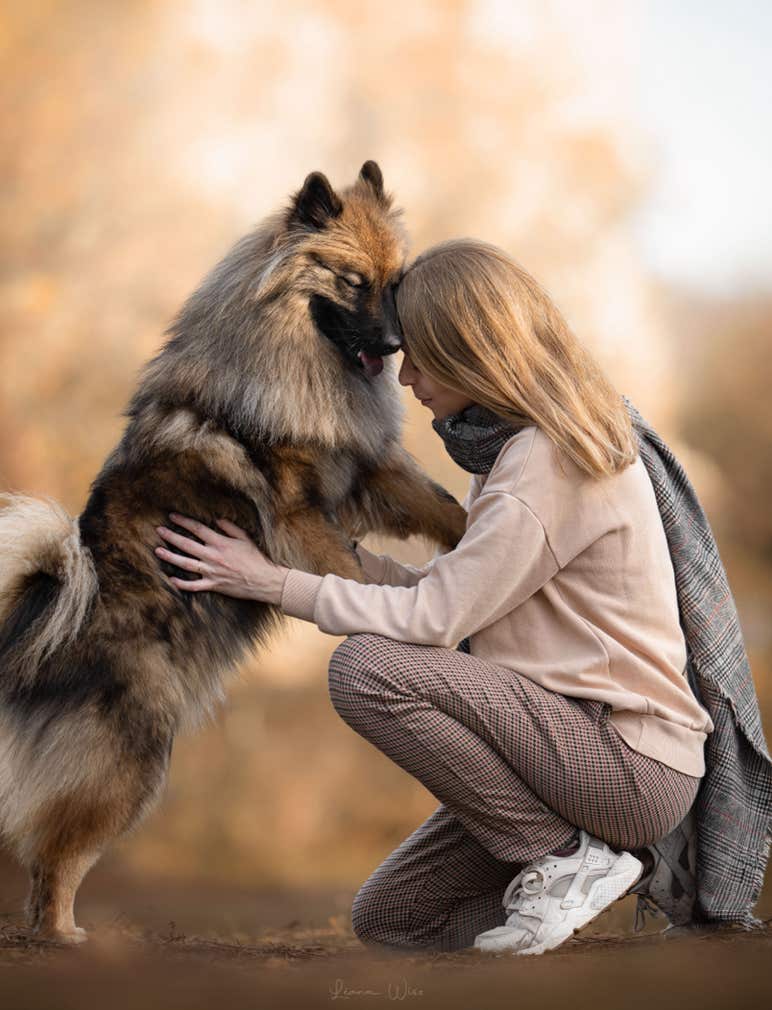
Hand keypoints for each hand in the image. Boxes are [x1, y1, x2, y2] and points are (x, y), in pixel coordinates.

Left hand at [155, 513, 289, 603]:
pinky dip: (181, 583)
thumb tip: (217, 520)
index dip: (183, 522)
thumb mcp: (245, 538)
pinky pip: (193, 585)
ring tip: (157, 551)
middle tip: (159, 530)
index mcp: (220, 543)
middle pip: (187, 544)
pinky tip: (170, 579)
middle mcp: (212, 556)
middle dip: (171, 536)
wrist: (263, 580)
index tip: (172, 516)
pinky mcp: (213, 585)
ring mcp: (211, 572)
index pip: (197, 529)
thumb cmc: (256, 559)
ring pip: (185, 563)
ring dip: (170, 557)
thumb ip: (230, 528)